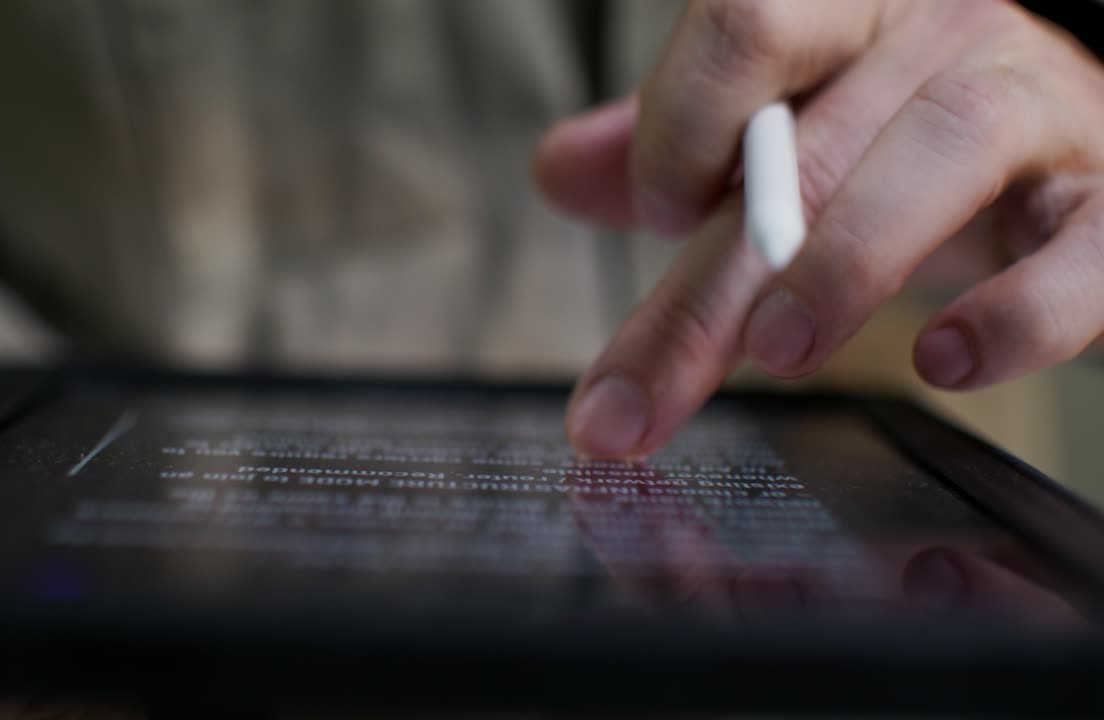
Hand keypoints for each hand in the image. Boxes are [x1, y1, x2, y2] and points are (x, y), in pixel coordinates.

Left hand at [536, 0, 1103, 457]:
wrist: (1073, 154)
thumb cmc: (905, 141)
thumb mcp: (791, 131)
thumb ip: (677, 145)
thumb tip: (562, 170)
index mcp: (851, 9)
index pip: (748, 26)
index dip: (681, 126)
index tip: (656, 216)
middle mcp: (947, 37)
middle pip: (807, 147)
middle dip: (704, 292)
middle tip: (630, 403)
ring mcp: (1042, 108)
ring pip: (939, 156)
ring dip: (842, 264)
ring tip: (778, 350)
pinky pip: (1082, 253)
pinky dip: (1014, 315)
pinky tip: (945, 361)